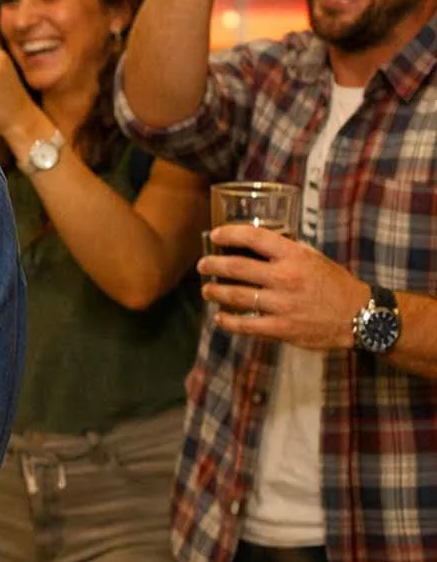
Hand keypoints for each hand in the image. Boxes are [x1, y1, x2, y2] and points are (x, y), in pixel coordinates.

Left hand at [197, 224, 368, 349]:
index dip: (230, 233)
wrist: (360, 316)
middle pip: (236, 267)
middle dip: (213, 265)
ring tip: (206, 290)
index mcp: (295, 256)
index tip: (215, 234)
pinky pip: (246, 325)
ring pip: (236, 296)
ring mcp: (282, 304)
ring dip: (215, 292)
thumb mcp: (314, 258)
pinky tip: (220, 317)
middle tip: (202, 265)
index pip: (255, 237)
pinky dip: (228, 321)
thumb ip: (287, 252)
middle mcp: (286, 277)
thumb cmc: (335, 284)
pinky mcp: (281, 328)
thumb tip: (257, 245)